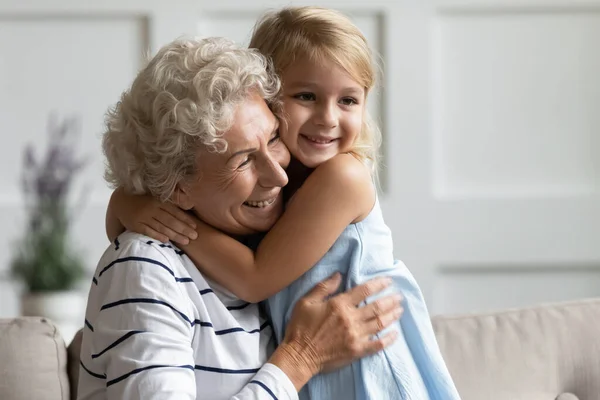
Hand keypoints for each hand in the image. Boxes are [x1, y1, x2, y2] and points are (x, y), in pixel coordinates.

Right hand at [111, 187, 198, 243]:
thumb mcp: (157, 197)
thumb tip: (190, 204)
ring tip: (186, 241)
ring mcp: (143, 217)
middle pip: (170, 221)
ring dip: (174, 235)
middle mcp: (152, 209)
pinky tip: (167, 240)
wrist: (121, 200)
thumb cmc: (144, 200)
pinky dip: (157, 236)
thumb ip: (171, 201)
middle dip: (183, 229)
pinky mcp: (135, 225)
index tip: (195, 227)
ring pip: (161, 227)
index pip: (175, 211)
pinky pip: (148, 231)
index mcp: (158, 201)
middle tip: (195, 236)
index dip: (185, 219)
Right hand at [269, 273, 401, 388]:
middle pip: (376, 307)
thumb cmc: (300, 328)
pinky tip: (395, 334)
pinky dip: (389, 339)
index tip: (389, 281)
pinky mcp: (357, 351)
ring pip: (380, 323)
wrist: (299, 356)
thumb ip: (324, 287)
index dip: (379, 284)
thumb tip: (339, 274)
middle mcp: (350, 319)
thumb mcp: (306, 302)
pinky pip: (378, 344)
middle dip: (390, 300)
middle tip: (400, 296)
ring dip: (392, 316)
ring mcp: (355, 336)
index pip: (364, 290)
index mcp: (339, 304)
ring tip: (400, 310)